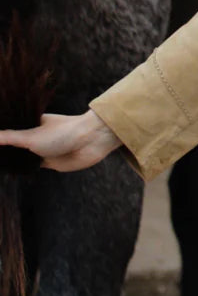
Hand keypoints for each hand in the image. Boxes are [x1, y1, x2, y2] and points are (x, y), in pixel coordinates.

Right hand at [0, 110, 121, 171]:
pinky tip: (7, 172)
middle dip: (3, 150)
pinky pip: (30, 167)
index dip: (0, 135)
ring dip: (11, 161)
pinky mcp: (49, 162)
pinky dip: (21, 169)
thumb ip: (8, 138)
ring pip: (21, 157)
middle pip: (14, 144)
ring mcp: (42, 149)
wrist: (90, 142)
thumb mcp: (30, 136)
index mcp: (32, 123)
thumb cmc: (63, 133)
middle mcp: (35, 135)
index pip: (9, 130)